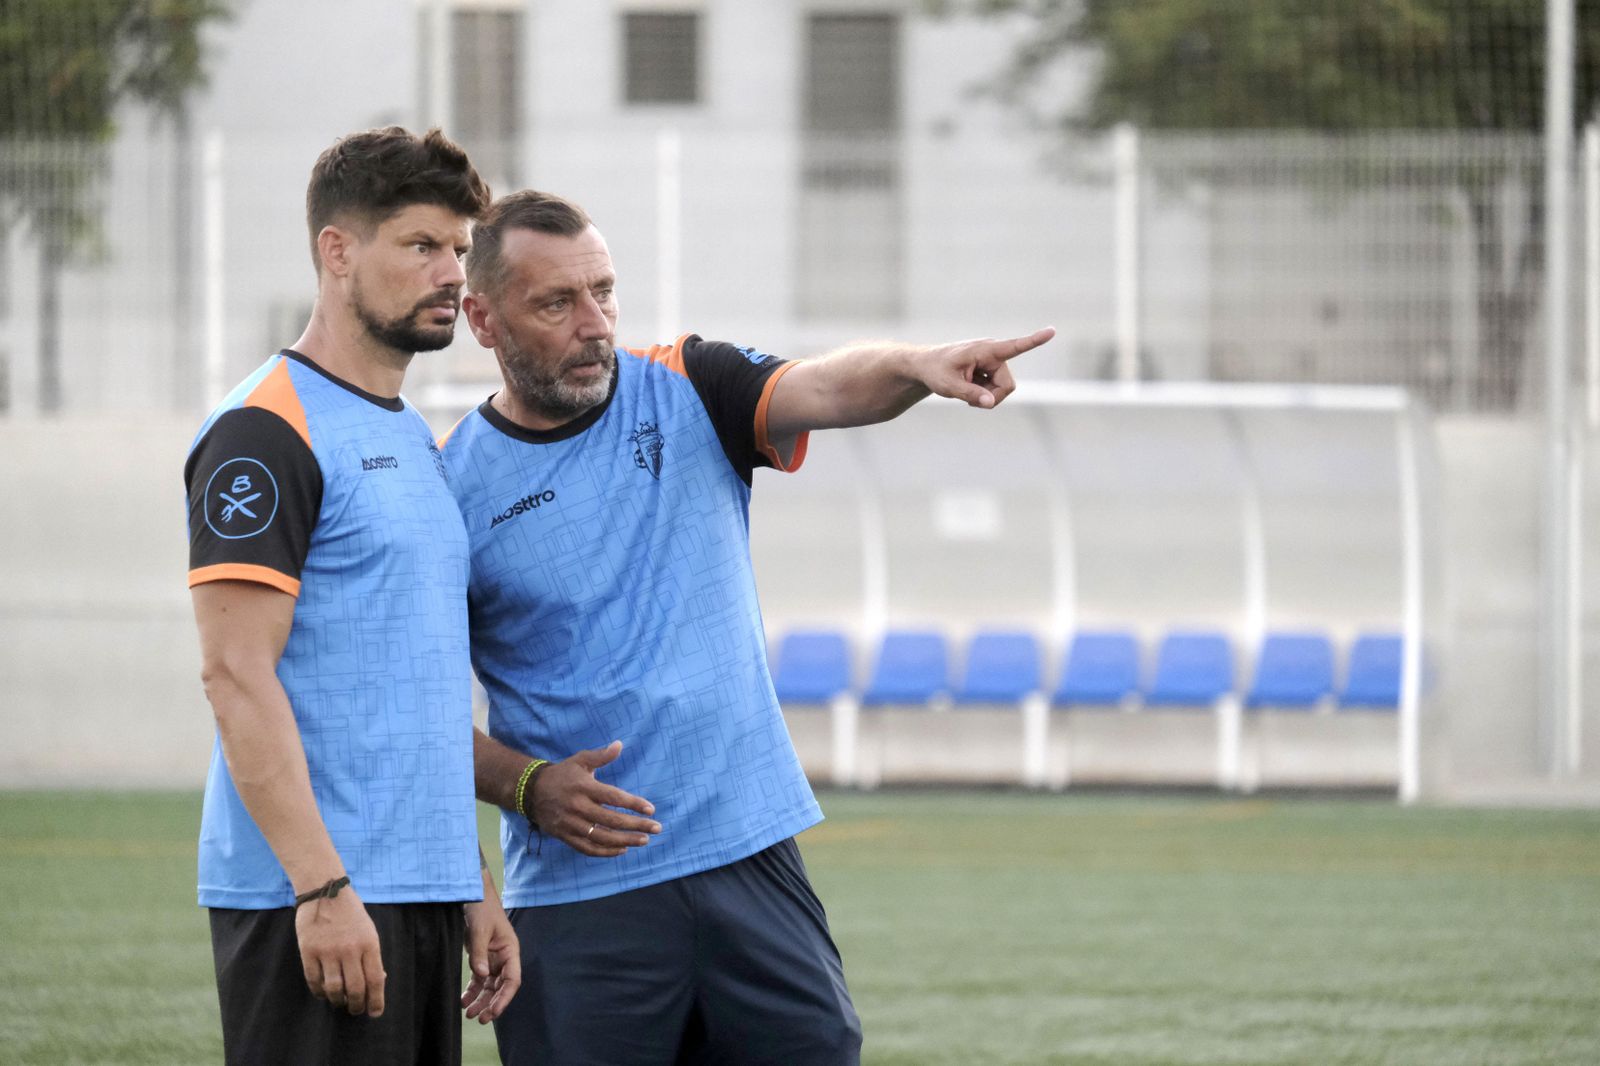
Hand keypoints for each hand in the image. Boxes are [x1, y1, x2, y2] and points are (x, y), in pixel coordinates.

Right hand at [293, 884, 385, 1016]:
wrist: (325, 890)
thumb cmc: (351, 913)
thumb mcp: (369, 930)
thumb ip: (372, 956)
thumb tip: (377, 981)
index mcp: (369, 943)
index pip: (375, 980)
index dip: (376, 1001)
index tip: (375, 1012)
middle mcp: (349, 949)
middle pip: (355, 988)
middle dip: (356, 1005)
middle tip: (355, 1010)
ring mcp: (328, 951)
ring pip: (334, 988)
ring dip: (337, 1001)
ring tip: (340, 1003)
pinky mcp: (308, 951)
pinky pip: (313, 980)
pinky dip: (319, 992)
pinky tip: (323, 993)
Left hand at [462, 896, 520, 1023]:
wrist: (472, 894)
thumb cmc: (482, 908)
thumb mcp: (480, 930)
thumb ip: (480, 953)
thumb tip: (482, 976)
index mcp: (510, 951)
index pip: (512, 980)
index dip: (505, 998)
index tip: (493, 1012)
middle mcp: (504, 958)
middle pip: (501, 987)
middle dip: (492, 1004)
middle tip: (480, 1019)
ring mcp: (492, 959)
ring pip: (489, 986)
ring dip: (481, 1000)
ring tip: (469, 1014)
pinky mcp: (481, 958)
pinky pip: (479, 979)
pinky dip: (472, 991)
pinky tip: (464, 1001)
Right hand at [531, 740, 660, 856]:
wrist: (530, 791)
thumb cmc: (562, 774)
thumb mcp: (580, 760)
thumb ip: (601, 756)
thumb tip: (620, 744)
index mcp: (584, 787)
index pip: (613, 797)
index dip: (633, 804)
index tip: (651, 809)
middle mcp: (578, 807)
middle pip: (611, 820)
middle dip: (636, 825)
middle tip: (656, 828)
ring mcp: (570, 823)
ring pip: (601, 837)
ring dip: (625, 841)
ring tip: (643, 840)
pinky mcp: (565, 836)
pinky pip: (587, 848)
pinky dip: (606, 852)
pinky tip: (622, 850)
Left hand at [920, 326, 1054, 408]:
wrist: (926, 366)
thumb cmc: (935, 371)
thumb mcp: (949, 386)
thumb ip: (971, 394)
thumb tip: (991, 402)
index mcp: (985, 350)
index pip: (1014, 346)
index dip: (1035, 341)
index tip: (1052, 331)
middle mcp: (993, 354)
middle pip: (1007, 385)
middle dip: (992, 397)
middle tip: (971, 402)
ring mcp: (992, 362)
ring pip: (1003, 389)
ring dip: (987, 396)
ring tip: (966, 391)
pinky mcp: (990, 369)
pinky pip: (996, 389)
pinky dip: (984, 394)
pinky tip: (969, 388)